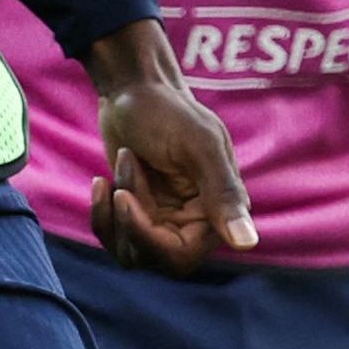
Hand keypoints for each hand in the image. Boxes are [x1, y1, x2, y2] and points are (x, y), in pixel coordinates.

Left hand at [79, 20, 255, 273]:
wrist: (133, 91)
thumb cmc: (167, 111)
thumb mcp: (198, 147)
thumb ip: (225, 194)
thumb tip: (248, 243)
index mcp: (218, 211)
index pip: (180, 256)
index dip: (146, 235)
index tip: (123, 197)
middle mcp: (195, 224)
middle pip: (151, 258)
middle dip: (128, 220)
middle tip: (121, 175)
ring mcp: (165, 223)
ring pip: (130, 251)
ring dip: (115, 208)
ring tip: (125, 160)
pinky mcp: (139, 217)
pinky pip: (115, 239)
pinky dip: (101, 212)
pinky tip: (99, 180)